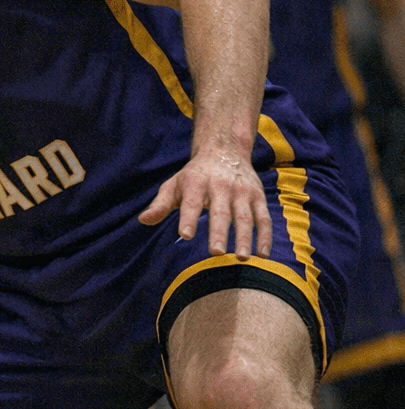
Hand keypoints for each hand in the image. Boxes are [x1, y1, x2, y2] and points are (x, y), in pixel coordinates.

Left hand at [140, 148, 270, 258]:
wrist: (225, 151)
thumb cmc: (194, 176)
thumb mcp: (174, 185)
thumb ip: (160, 204)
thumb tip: (143, 221)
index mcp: (196, 183)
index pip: (191, 202)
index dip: (188, 218)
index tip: (184, 235)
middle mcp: (220, 186)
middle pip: (220, 212)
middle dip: (219, 232)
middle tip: (216, 252)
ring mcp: (242, 192)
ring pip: (244, 217)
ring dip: (245, 237)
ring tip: (242, 257)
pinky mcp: (258, 197)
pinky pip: (263, 218)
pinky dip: (264, 236)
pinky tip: (262, 254)